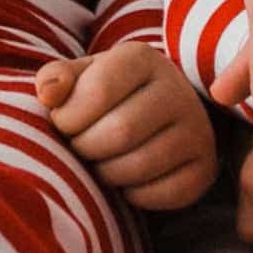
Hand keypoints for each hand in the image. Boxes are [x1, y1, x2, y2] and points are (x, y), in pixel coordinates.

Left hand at [34, 44, 217, 210]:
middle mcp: (178, 91)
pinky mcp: (204, 170)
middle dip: (85, 147)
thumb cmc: (105, 95)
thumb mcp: (79, 77)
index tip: (63, 122)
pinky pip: (159, 194)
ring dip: (105, 172)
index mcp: (143, 59)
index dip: (68, 117)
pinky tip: (126, 177)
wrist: (154, 115)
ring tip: (100, 160)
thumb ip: (56, 78)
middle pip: (120, 132)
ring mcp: (198, 132)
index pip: (99, 90)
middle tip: (80, 146)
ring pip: (138, 167)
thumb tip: (48, 93)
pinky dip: (132, 194)